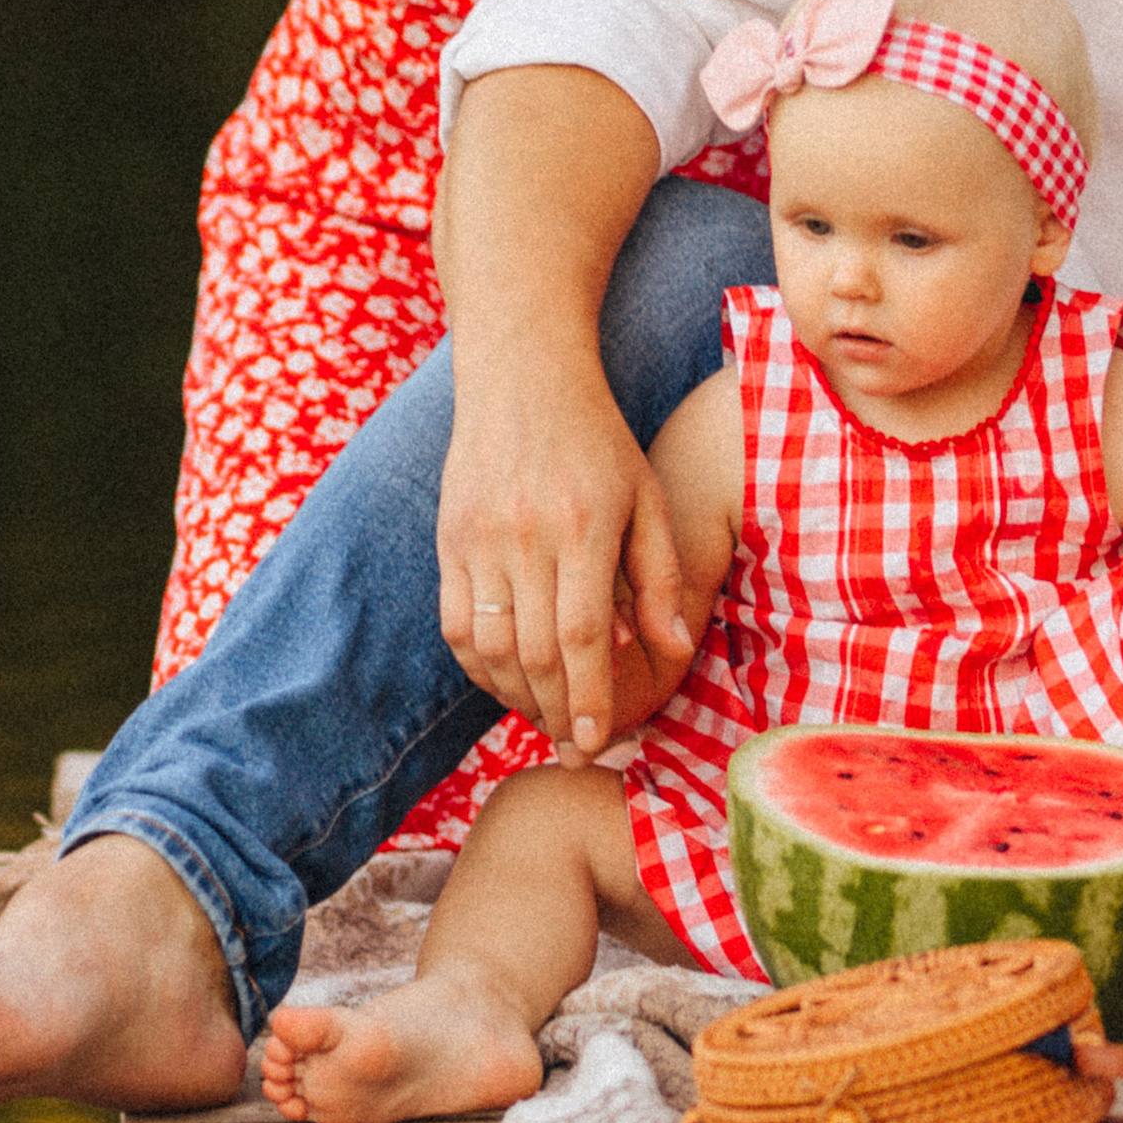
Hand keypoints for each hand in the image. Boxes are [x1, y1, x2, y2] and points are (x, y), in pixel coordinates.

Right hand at [437, 371, 692, 760]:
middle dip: (555, 714)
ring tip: (545, 720)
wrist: (524, 373)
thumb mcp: (647, 496)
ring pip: (489, 647)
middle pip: (535, 653)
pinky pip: (455, 624)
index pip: (583, 638)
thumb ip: (660, 576)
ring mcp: (479, 538)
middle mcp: (526, 536)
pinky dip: (478, 665)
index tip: (595, 742)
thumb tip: (674, 651)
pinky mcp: (449, 538)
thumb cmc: (599, 439)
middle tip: (573, 749)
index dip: (588, 700)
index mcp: (583, 526)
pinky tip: (506, 681)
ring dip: (516, 697)